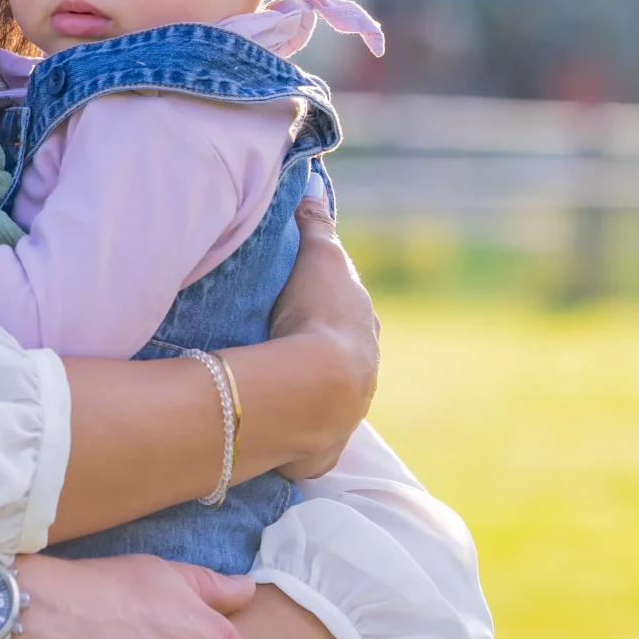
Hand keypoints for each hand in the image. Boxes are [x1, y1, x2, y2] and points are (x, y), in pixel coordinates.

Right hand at [246, 201, 379, 479]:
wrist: (316, 386)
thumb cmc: (318, 314)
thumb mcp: (318, 257)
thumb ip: (315, 225)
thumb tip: (313, 188)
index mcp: (364, 331)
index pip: (352, 315)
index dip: (331, 307)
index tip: (308, 304)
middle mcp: (363, 375)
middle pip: (343, 361)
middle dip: (321, 355)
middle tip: (286, 347)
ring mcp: (344, 416)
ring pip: (327, 401)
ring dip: (307, 395)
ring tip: (274, 389)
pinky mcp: (319, 450)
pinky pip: (307, 443)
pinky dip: (294, 438)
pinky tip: (275, 435)